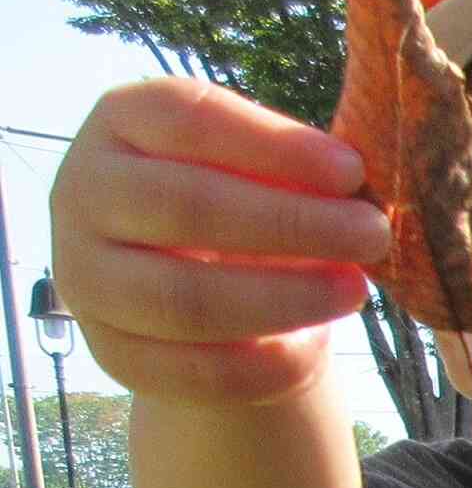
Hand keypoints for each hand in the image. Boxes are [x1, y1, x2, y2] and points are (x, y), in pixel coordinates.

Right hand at [50, 80, 390, 408]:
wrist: (192, 290)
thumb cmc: (238, 206)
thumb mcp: (257, 170)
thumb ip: (295, 168)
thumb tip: (357, 189)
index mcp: (121, 122)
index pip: (186, 117)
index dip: (273, 144)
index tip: (352, 171)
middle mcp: (84, 192)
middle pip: (186, 205)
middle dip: (291, 224)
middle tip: (372, 235)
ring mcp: (85, 276)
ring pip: (183, 298)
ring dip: (283, 300)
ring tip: (354, 292)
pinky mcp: (111, 351)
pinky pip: (188, 369)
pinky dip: (259, 367)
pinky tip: (313, 353)